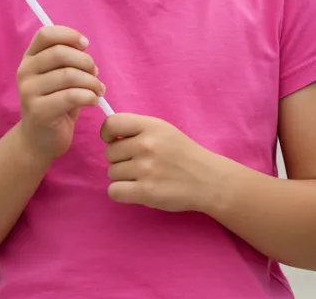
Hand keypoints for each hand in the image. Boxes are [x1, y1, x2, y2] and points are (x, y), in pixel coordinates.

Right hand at [15, 26, 103, 163]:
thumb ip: (68, 60)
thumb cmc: (57, 103)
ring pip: (69, 75)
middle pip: (60, 53)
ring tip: (98, 90)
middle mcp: (24, 72)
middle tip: (96, 75)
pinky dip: (90, 96)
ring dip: (92, 82)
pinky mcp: (38, 111)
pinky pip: (72, 96)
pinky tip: (94, 101)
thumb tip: (83, 47)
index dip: (69, 35)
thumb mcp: (60, 77)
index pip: (46, 34)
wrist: (40, 140)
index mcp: (30, 59)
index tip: (85, 45)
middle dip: (86, 62)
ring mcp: (28, 92)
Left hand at [101, 114, 225, 212]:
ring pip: (111, 173)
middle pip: (109, 152)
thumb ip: (138, 130)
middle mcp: (147, 145)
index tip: (115, 141)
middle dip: (120, 159)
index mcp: (151, 126)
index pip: (112, 123)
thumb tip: (109, 137)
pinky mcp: (145, 192)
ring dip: (123, 177)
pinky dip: (122, 192)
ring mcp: (146, 169)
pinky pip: (114, 191)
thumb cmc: (184, 155)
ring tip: (144, 177)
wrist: (208, 180)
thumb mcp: (164, 131)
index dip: (108, 134)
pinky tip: (137, 190)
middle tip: (139, 163)